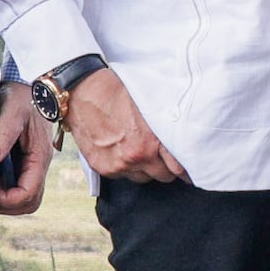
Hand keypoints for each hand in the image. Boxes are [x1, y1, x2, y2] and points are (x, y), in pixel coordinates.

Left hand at [0, 84, 55, 212]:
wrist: (33, 84)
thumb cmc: (23, 96)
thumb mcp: (12, 111)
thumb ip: (2, 134)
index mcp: (39, 157)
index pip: (28, 195)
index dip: (6, 200)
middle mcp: (38, 165)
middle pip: (29, 203)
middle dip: (6, 204)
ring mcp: (32, 164)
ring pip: (24, 197)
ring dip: (4, 197)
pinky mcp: (25, 160)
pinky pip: (17, 184)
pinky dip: (3, 187)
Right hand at [63, 74, 183, 185]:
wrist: (82, 92)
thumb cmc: (117, 92)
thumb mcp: (149, 104)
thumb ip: (164, 126)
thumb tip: (180, 137)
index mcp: (151, 141)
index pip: (178, 168)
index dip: (184, 169)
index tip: (187, 168)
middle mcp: (136, 157)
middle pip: (163, 176)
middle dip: (164, 167)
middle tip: (161, 155)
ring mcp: (118, 165)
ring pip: (143, 179)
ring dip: (144, 169)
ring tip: (138, 150)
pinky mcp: (103, 168)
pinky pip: (122, 176)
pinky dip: (124, 167)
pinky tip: (121, 150)